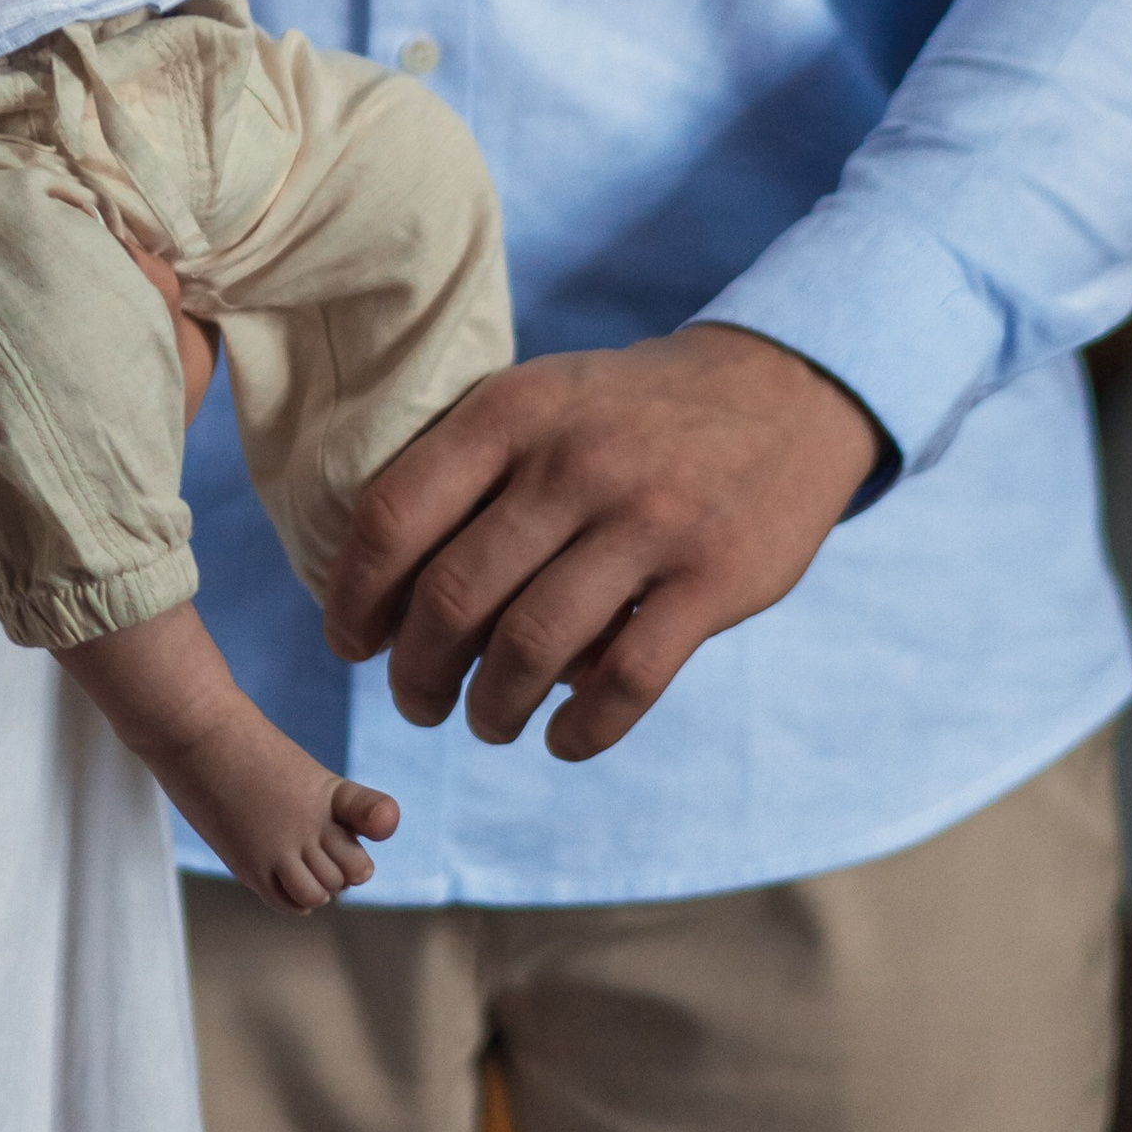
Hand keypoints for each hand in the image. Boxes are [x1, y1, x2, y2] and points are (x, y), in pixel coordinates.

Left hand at [323, 325, 886, 761]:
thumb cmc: (626, 414)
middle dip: (417, 672)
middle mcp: (570, 464)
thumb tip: (379, 588)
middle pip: (453, 596)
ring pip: (530, 648)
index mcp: (510, 412)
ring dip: (491, 708)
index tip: (351, 644)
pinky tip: (562, 738)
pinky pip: (624, 681)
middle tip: (416, 700)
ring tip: (486, 721)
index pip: (394, 516)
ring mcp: (646, 521)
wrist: (780, 392)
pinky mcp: (711, 579)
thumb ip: (467, 471)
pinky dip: (581, 730)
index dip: (355, 598)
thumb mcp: (540, 399)